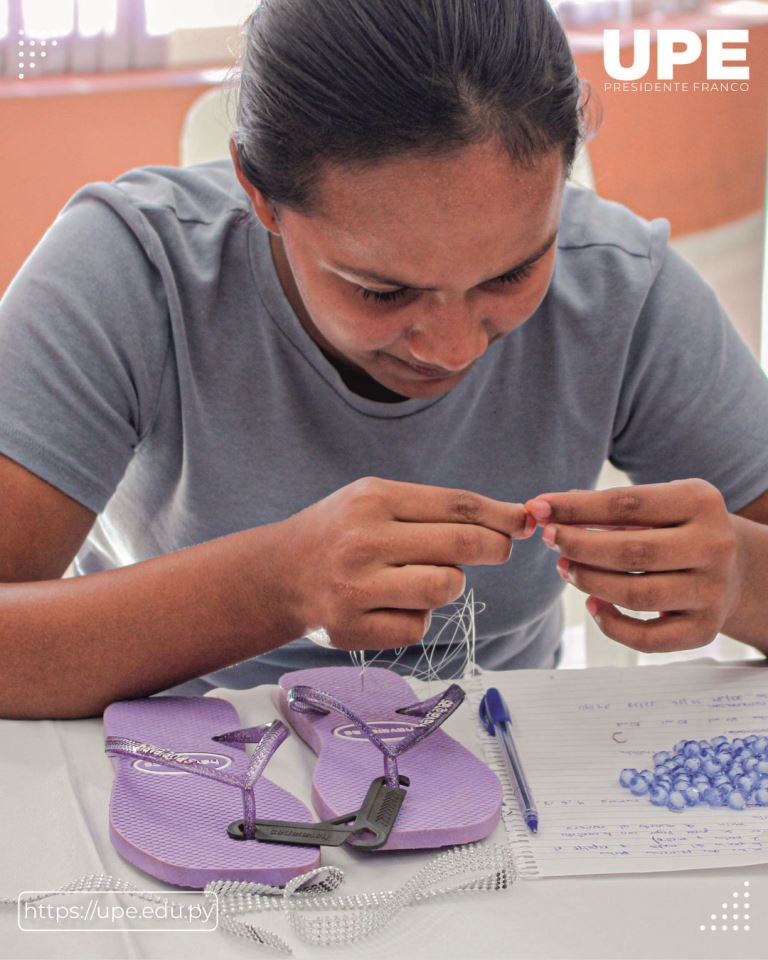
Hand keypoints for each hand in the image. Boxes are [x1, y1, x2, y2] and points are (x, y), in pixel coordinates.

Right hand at [279, 477, 533, 650]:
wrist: (278, 573)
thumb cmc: (341, 531)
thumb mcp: (375, 500)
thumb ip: (435, 509)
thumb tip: (513, 521)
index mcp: (373, 500)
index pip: (458, 505)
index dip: (502, 515)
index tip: (525, 521)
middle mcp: (364, 541)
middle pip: (463, 545)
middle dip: (496, 548)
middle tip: (500, 550)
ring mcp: (356, 588)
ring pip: (446, 588)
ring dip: (451, 584)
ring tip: (425, 576)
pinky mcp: (352, 629)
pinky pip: (419, 626)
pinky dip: (417, 616)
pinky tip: (392, 604)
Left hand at [524, 479, 741, 652]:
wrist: (735, 568)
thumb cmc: (678, 530)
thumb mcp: (656, 504)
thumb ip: (606, 507)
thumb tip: (546, 509)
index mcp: (700, 502)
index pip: (626, 503)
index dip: (575, 508)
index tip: (538, 508)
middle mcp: (714, 546)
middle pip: (631, 551)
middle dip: (579, 545)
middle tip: (550, 540)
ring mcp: (711, 591)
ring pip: (636, 594)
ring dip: (589, 581)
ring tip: (565, 568)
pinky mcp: (704, 629)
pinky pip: (648, 638)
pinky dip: (611, 624)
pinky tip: (592, 603)